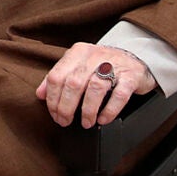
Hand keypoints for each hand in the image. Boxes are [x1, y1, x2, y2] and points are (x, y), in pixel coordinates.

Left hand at [39, 43, 154, 126]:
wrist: (136, 58)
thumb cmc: (103, 64)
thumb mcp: (78, 65)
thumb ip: (59, 77)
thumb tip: (40, 94)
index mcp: (78, 52)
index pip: (57, 76)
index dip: (52, 98)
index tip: (54, 113)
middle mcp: (94, 56)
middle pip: (73, 83)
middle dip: (66, 107)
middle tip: (65, 121)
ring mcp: (114, 65)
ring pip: (95, 88)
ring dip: (87, 110)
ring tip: (86, 123)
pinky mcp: (131, 76)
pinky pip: (119, 95)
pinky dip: (109, 110)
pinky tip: (103, 119)